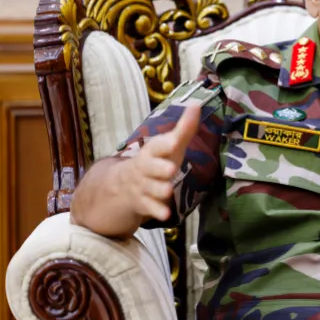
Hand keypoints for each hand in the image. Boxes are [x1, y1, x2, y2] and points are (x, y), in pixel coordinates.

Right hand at [116, 105, 200, 222]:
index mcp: (152, 151)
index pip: (157, 145)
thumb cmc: (156, 162)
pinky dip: (156, 211)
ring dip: (159, 189)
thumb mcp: (170, 146)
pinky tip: (165, 215)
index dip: (165, 143)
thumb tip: (196, 104)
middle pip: (149, 167)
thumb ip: (184, 129)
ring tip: (168, 190)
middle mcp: (145, 168)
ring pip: (149, 188)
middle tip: (170, 169)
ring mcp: (142, 186)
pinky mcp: (142, 203)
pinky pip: (148, 207)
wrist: (123, 186)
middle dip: (159, 168)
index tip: (174, 141)